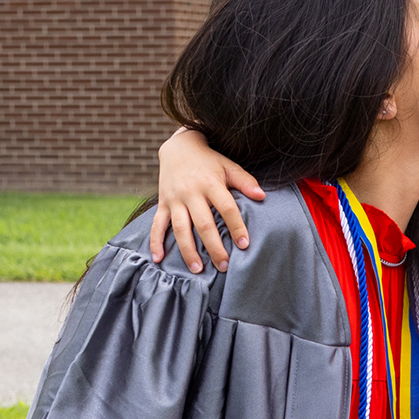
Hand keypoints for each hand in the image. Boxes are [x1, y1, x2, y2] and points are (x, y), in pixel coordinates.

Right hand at [147, 127, 263, 272]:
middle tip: (224, 266)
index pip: (226, 207)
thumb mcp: (228, 166)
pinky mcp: (162, 204)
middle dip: (214, 247)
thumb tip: (262, 196)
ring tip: (198, 270)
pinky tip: (158, 259)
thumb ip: (245, 181)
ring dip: (188, 251)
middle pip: (203, 224)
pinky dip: (155, 242)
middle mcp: (191, 193)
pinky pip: (157, 225)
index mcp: (210, 183)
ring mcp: (175, 200)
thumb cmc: (209, 161)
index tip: (244, 244)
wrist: (178, 147)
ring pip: (180, 229)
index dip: (236, 226)